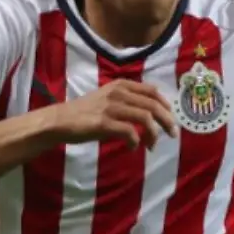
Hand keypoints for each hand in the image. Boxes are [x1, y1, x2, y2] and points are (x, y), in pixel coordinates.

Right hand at [48, 79, 177, 149]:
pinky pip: (130, 132)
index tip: (172, 117)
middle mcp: (118, 93)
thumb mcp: (108, 100)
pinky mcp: (104, 122)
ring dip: (154, 134)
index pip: (152, 91)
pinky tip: (134, 148)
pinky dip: (136, 141)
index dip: (166, 104)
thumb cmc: (85, 112)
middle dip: (167, 121)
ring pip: (146, 118)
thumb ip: (128, 103)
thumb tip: (152, 117)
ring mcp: (111, 107)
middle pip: (153, 105)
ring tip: (152, 145)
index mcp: (121, 85)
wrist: (59, 121)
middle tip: (173, 135)